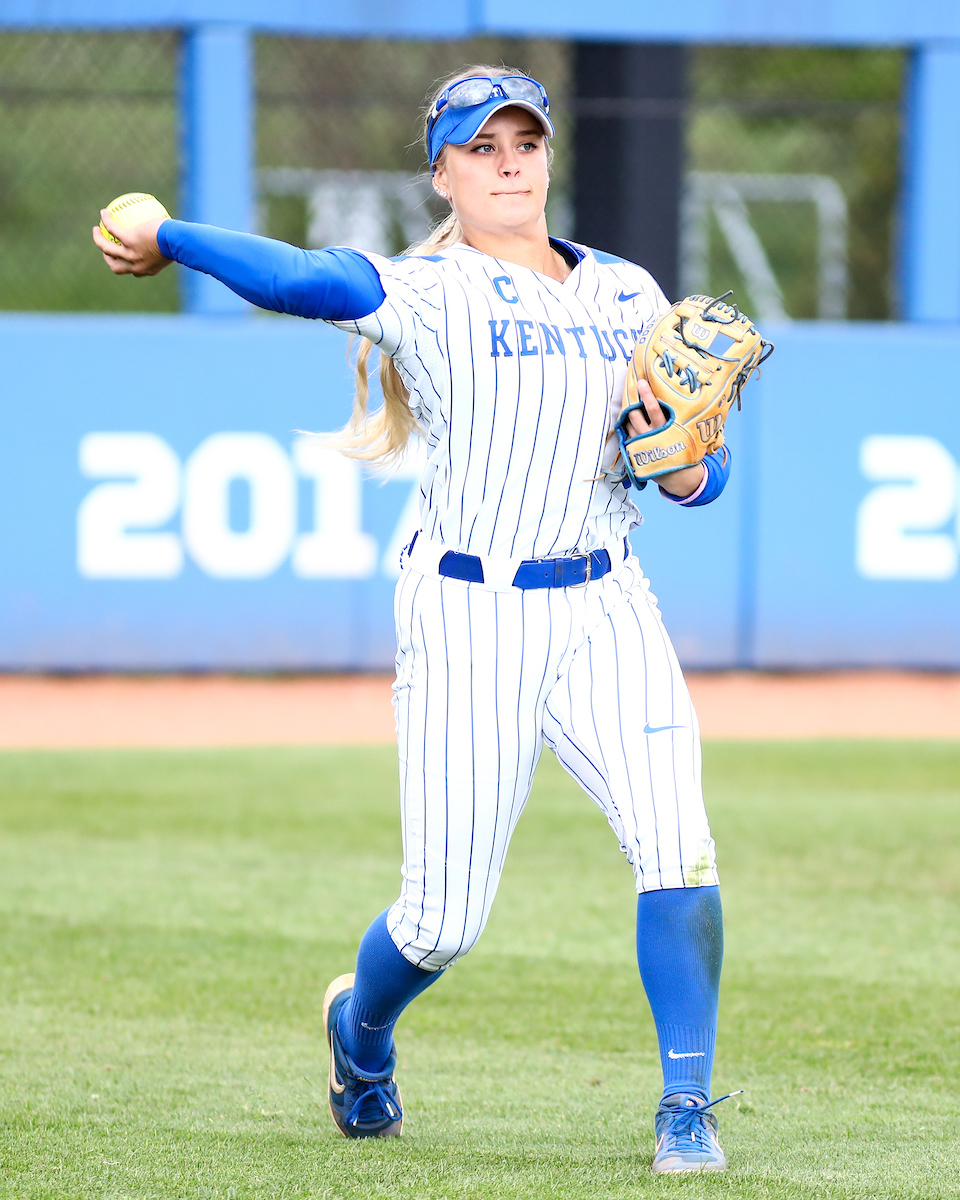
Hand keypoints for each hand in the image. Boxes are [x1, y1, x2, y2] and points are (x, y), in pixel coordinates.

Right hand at [91, 211, 170, 276]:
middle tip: (105, 249)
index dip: (127, 266)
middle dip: (108, 259)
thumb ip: (169, 246)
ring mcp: (130, 254)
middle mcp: (136, 266)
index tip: (125, 258)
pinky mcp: (128, 240)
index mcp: (147, 269)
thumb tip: (172, 237)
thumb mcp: (175, 248)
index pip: (134, 271)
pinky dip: (106, 221)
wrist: (178, 241)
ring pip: (106, 248)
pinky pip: (112, 229)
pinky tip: (104, 213)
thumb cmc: (181, 243)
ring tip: (96, 230)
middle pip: (115, 267)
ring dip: (98, 240)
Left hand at [625, 378, 705, 498]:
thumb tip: (687, 397)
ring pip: (629, 423)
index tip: (642, 382)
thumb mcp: (685, 433)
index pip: (653, 409)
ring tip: (630, 400)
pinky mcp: (635, 450)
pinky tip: (629, 417)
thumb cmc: (683, 448)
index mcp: (666, 430)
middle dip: (632, 400)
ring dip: (628, 411)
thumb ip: (681, 418)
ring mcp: (641, 443)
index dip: (647, 395)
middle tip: (630, 387)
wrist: (677, 475)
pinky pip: (627, 433)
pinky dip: (626, 424)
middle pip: (635, 414)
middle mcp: (651, 435)